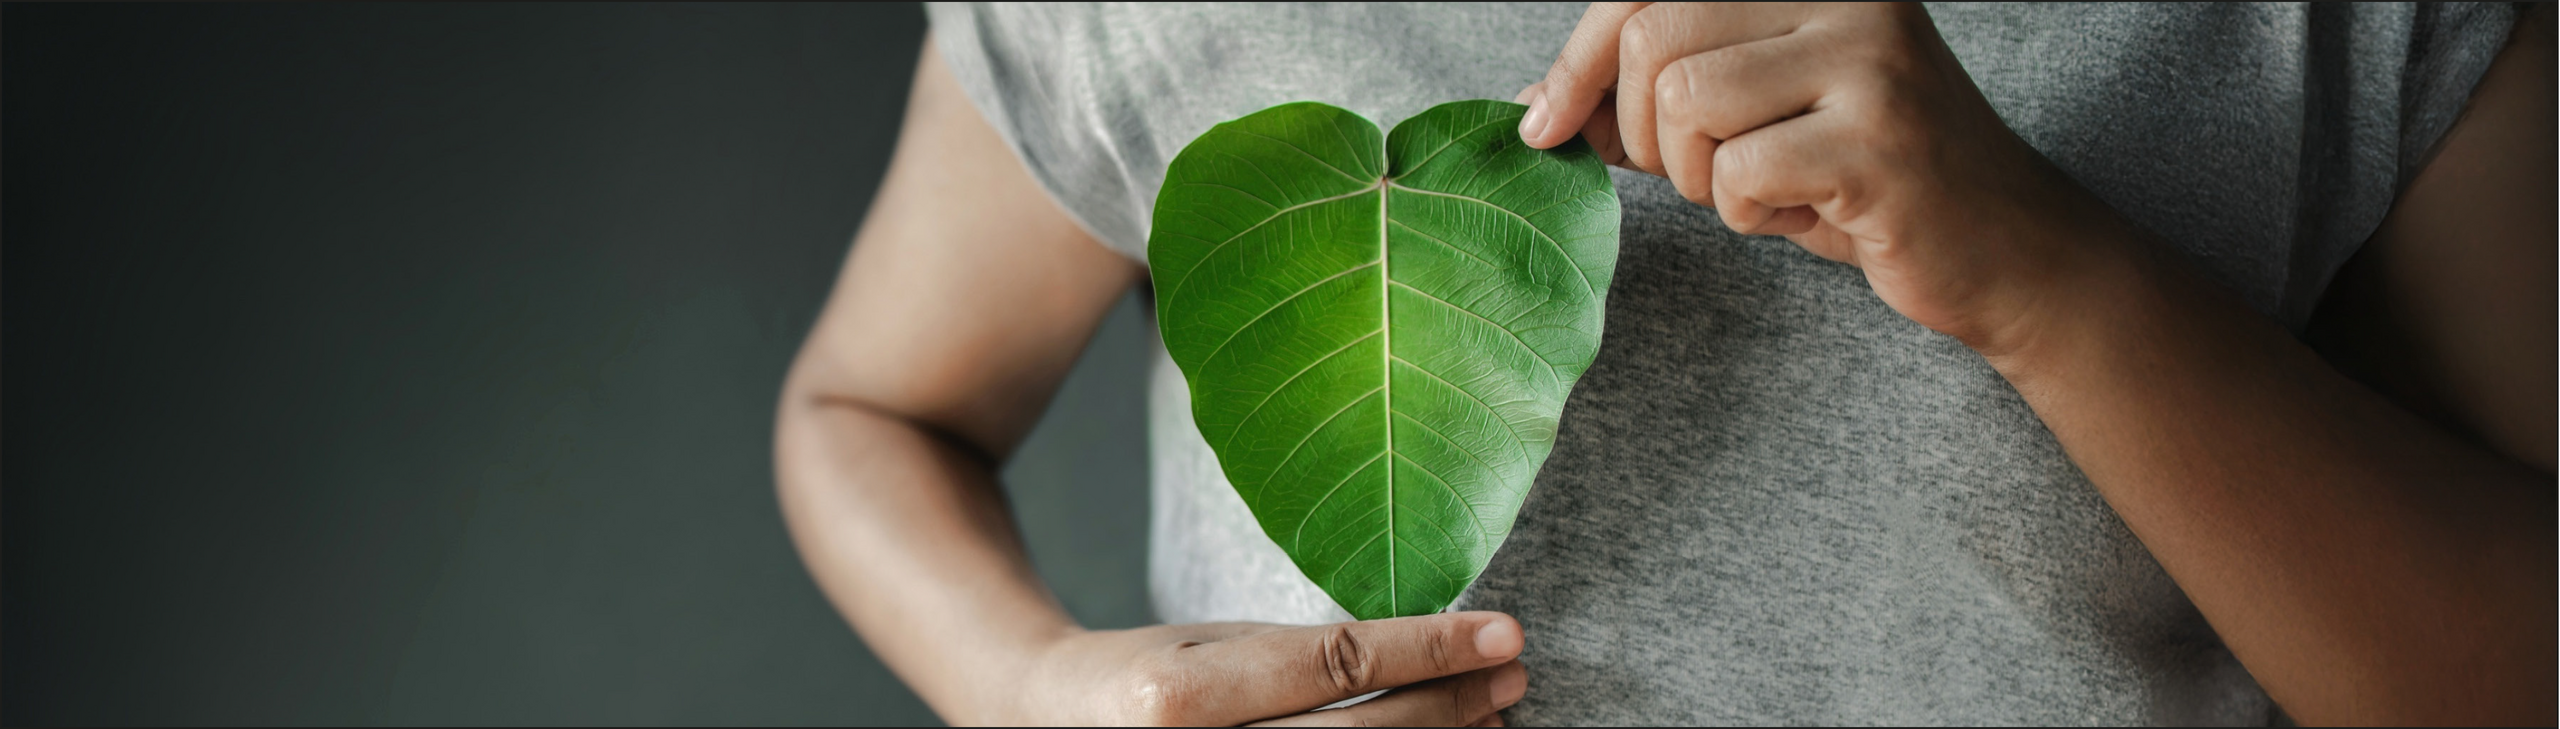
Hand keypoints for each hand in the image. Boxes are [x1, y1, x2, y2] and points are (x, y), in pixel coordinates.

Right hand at [989, 612, 1527, 725]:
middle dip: (1449, 707)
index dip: (1429, 650)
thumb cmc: (1148, 676)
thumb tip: (1434, 657)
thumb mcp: (1217, 644)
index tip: (1504, 631)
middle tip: (1513, 674)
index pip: (1334, 667)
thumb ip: (1309, 657)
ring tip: (1492, 715)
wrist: (1051, 727)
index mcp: (1181, 698)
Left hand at [1517, 2, 2141, 352]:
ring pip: (1687, 107)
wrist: (2005, 252)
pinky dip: (1746, 214)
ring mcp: (1869, 62)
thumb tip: (1537, 104)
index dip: (1577, 58)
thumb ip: (1651, 99)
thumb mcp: (1749, 122)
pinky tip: (1801, 215)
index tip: (1543, 123)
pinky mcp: (1880, 140)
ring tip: (1758, 191)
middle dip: (1639, 131)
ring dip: (1696, 176)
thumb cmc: (1861, 183)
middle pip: (1654, 40)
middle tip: (1692, 174)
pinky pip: (1741, 174)